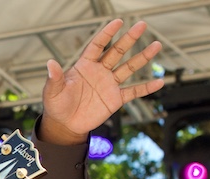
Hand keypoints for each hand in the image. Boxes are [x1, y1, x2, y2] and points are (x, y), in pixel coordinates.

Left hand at [40, 19, 163, 144]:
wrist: (65, 125)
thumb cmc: (56, 106)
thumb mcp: (52, 92)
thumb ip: (54, 78)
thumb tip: (50, 63)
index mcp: (84, 66)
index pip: (97, 45)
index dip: (107, 34)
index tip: (118, 22)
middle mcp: (100, 72)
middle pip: (117, 52)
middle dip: (129, 39)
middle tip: (141, 25)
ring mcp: (109, 84)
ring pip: (129, 68)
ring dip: (142, 57)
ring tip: (156, 45)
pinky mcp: (115, 99)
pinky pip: (133, 92)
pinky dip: (146, 88)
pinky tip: (159, 82)